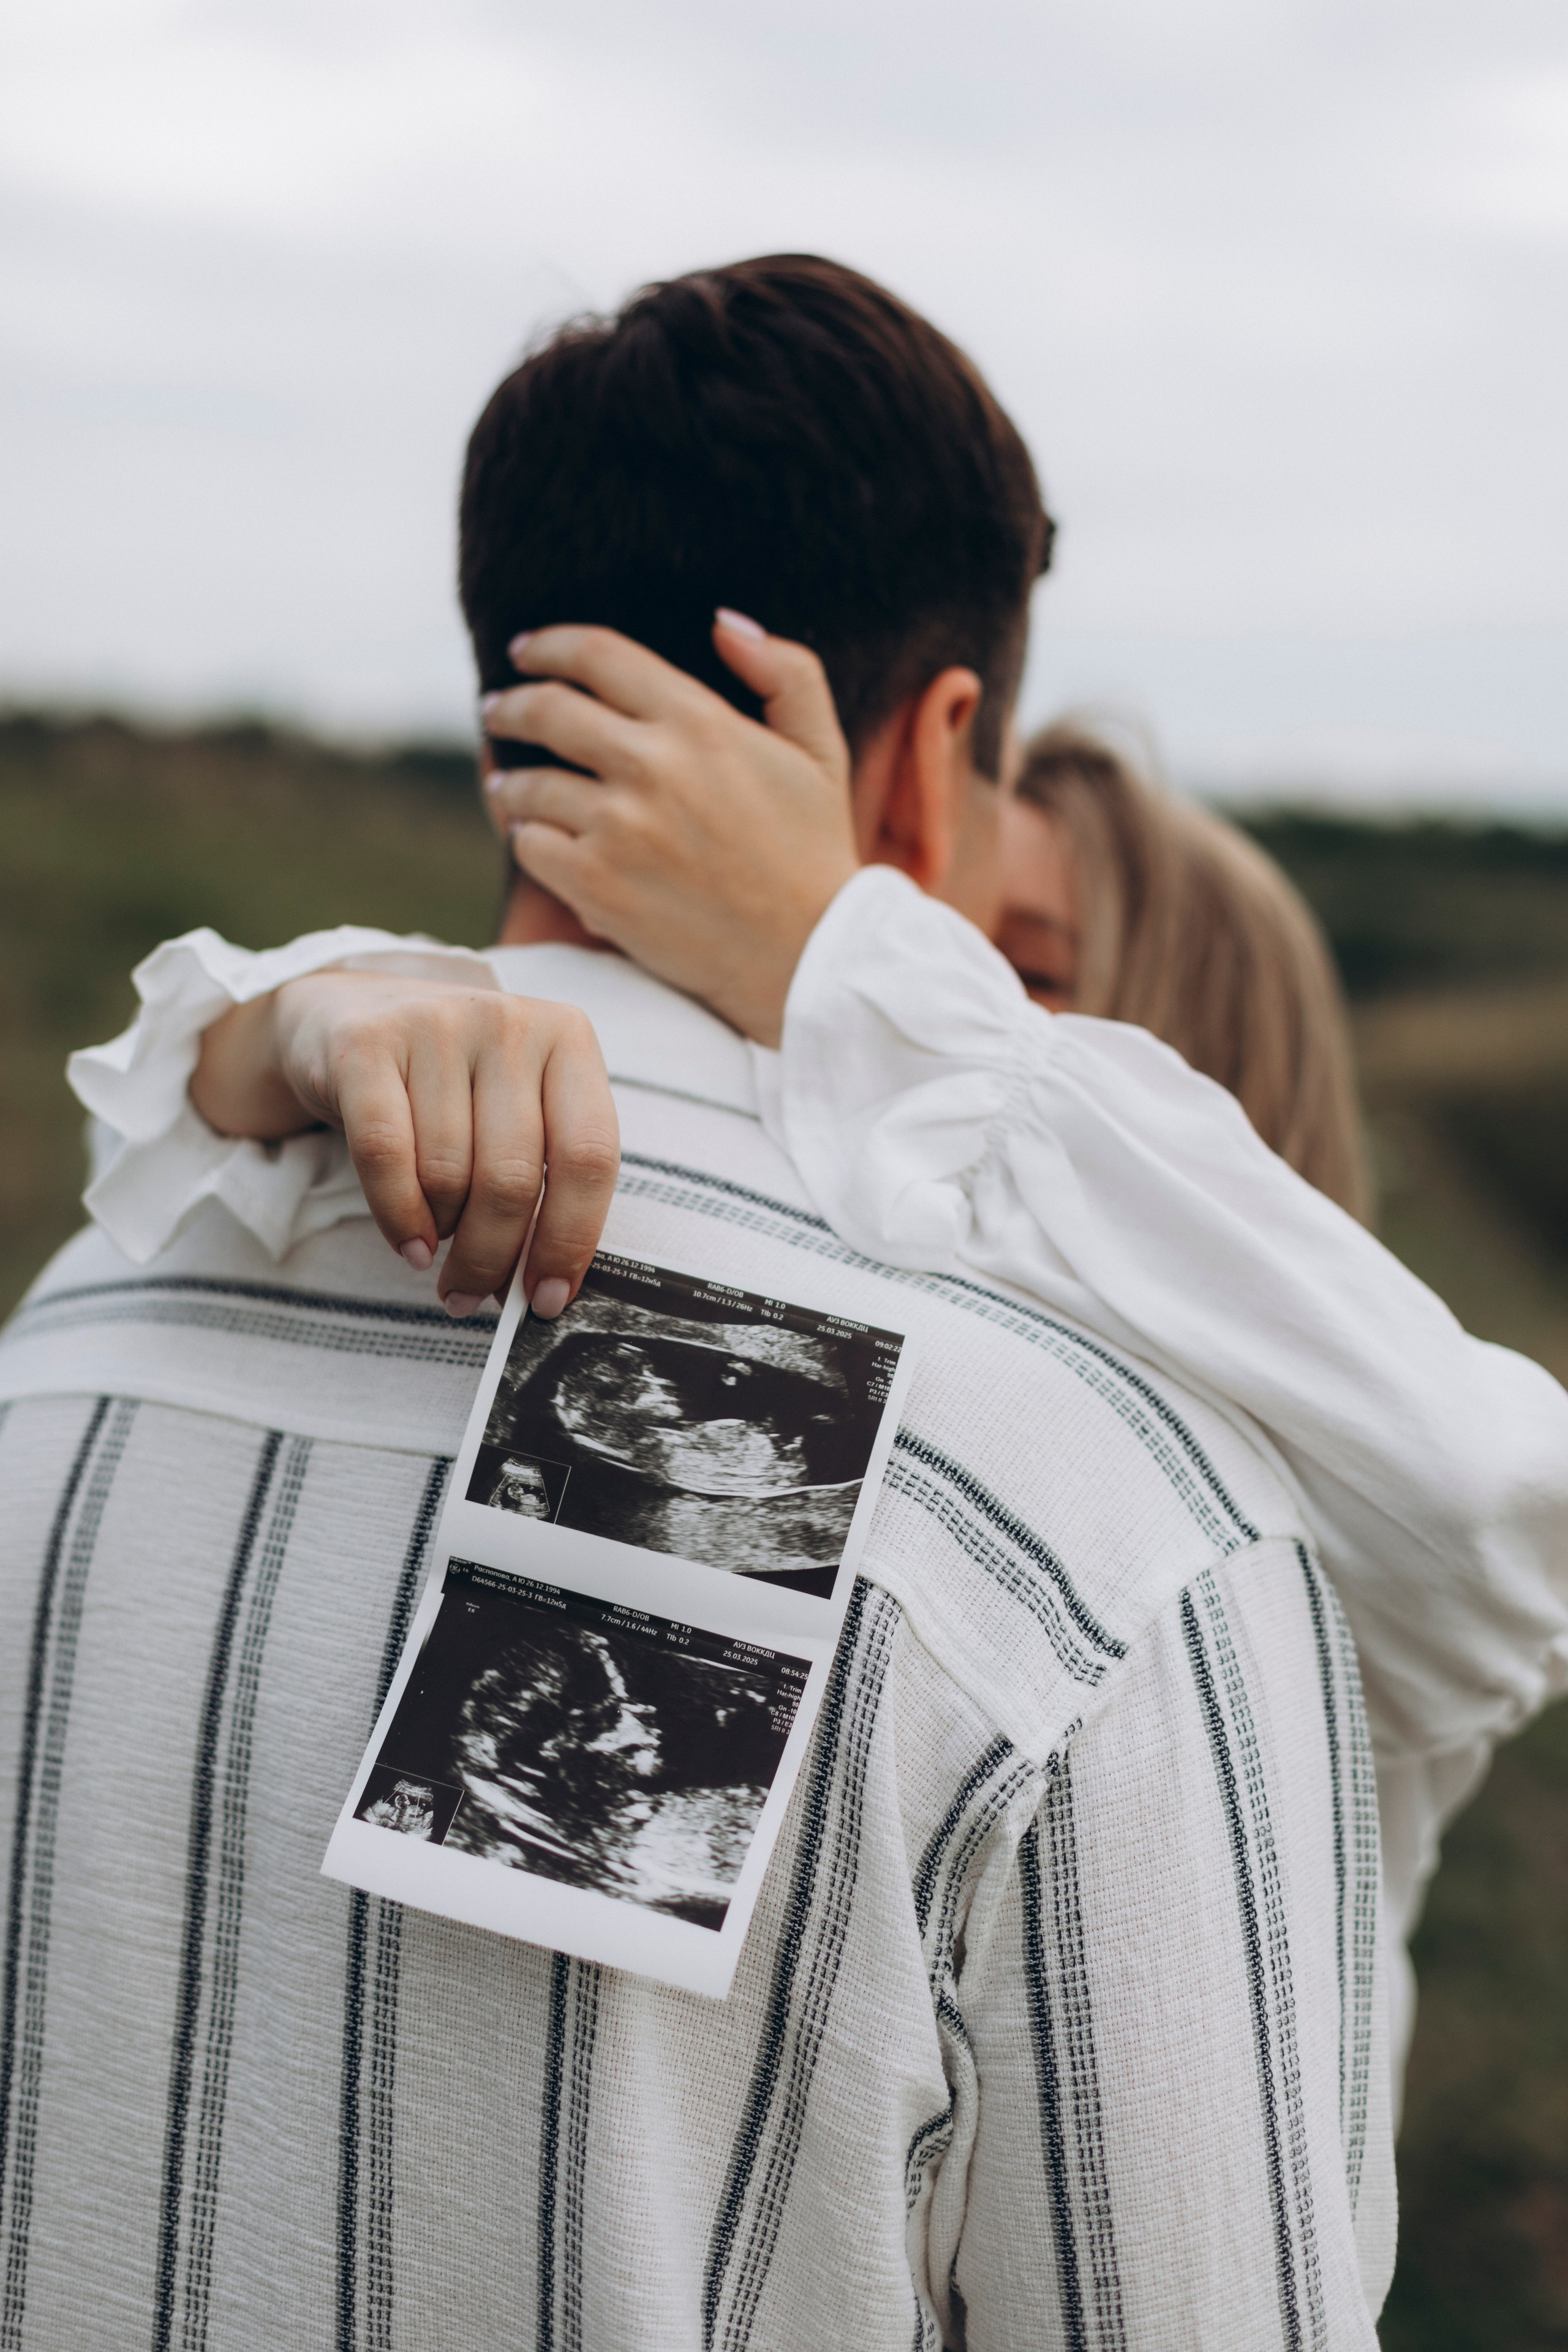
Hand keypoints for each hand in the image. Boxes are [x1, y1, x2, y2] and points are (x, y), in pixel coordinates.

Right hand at [191, 973, 619, 1316]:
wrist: (347, 1014)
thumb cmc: (451, 1086)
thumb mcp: (514, 1109)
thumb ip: (543, 1178)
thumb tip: (542, 1289)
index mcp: (568, 1040)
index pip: (588, 1155)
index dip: (570, 1238)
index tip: (546, 1299)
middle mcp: (509, 1022)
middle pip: (512, 1177)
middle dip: (492, 1257)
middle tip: (472, 1296)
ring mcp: (437, 1024)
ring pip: (448, 1173)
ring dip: (443, 1233)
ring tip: (437, 1244)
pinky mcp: (367, 1044)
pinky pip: (386, 1156)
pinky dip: (398, 1216)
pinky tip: (410, 1245)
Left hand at [480, 614, 859, 1044]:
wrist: (808, 957)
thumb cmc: (814, 852)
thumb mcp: (821, 749)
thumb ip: (786, 671)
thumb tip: (723, 623)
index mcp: (700, 722)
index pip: (598, 656)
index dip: (550, 645)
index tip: (526, 650)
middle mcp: (652, 766)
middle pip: (546, 710)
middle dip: (510, 705)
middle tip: (496, 709)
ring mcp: (618, 828)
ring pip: (527, 785)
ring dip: (508, 780)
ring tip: (505, 784)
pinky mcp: (597, 887)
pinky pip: (531, 847)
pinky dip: (526, 838)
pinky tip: (533, 837)